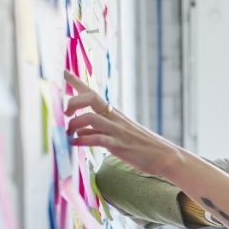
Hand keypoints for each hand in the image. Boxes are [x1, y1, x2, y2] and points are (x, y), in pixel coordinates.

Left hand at [64, 71, 182, 177]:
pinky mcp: (119, 145)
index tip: (63, 72)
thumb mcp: (120, 133)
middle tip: (66, 114)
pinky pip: (97, 139)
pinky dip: (82, 141)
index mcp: (114, 113)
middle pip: (90, 98)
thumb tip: (80, 131)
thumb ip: (100, 130)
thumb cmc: (142, 146)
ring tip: (68, 133)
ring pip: (90, 118)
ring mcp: (117, 131)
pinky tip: (75, 144)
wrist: (165, 156)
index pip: (93, 92)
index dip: (77, 82)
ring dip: (74, 124)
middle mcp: (115, 118)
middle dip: (72, 102)